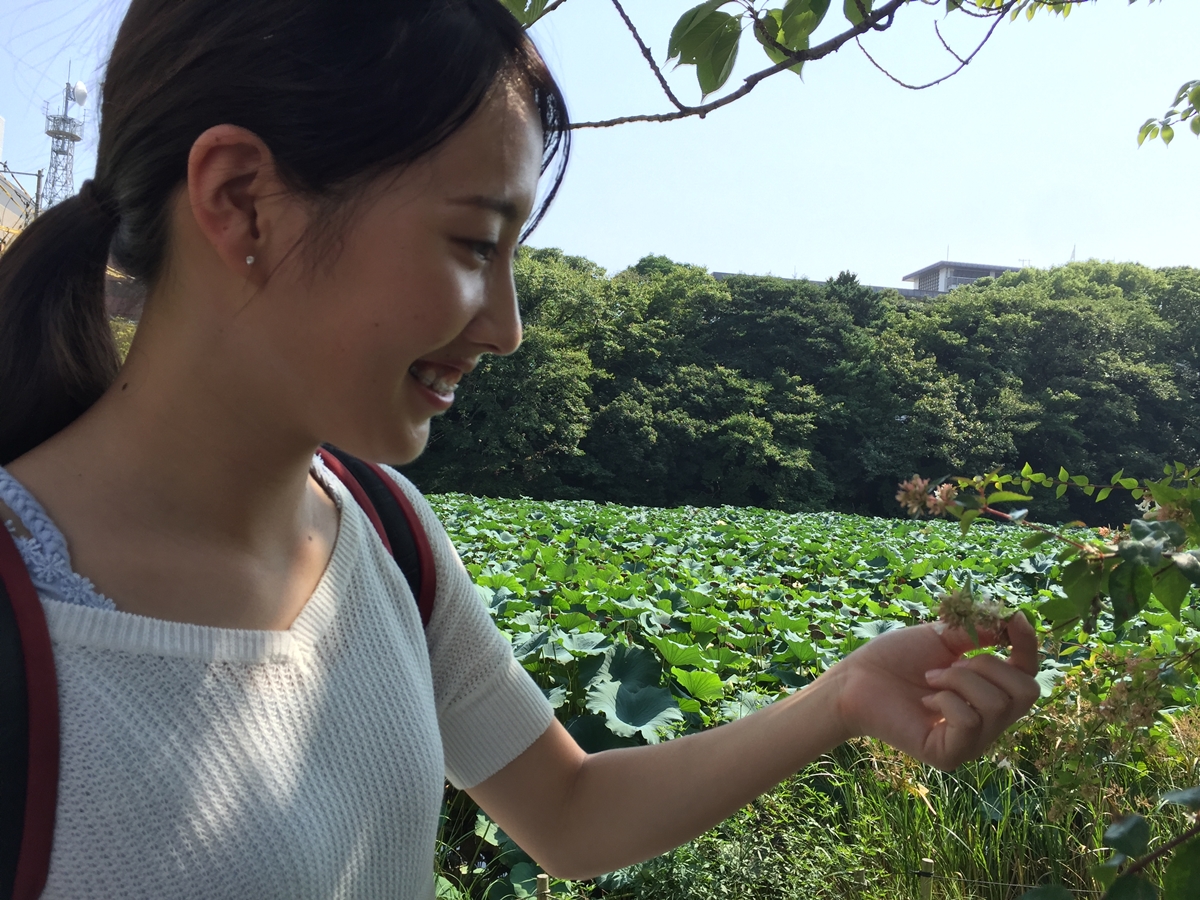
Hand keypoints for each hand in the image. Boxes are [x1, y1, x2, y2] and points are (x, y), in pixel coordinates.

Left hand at [826, 612, 1039, 770]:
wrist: (855, 679)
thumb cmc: (895, 658)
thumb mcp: (943, 637)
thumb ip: (981, 632)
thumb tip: (1015, 618)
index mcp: (990, 692)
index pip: (1029, 675)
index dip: (1029, 647)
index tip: (1013, 620)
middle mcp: (988, 722)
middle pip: (1026, 692)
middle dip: (986, 666)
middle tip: (949, 666)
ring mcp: (972, 742)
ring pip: (997, 704)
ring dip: (958, 680)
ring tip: (930, 681)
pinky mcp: (950, 755)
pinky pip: (970, 722)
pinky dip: (946, 701)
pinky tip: (924, 702)